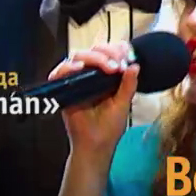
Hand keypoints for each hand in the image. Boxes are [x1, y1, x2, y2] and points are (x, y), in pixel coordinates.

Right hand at [51, 43, 137, 165]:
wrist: (95, 146)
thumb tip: (135, 66)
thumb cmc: (109, 128)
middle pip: (94, 50)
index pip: (109, 53)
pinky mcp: (65, 89)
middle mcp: (91, 75)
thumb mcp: (122, 104)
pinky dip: (67, 67)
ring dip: (93, 57)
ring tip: (106, 66)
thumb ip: (128, 85)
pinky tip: (79, 68)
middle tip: (117, 64)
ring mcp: (77, 81)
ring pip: (79, 56)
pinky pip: (61, 72)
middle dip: (107, 51)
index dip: (117, 49)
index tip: (127, 54)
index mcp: (107, 76)